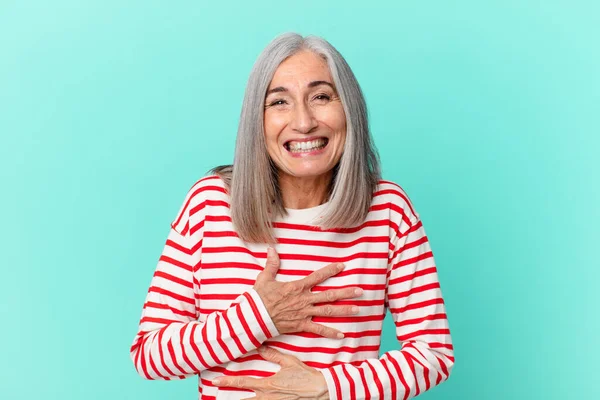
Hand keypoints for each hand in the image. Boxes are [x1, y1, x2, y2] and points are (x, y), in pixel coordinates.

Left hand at [213, 346, 328, 399]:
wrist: (321, 390)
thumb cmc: (306, 376)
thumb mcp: (289, 362)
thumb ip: (273, 355)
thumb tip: (260, 347)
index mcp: (268, 385)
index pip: (243, 383)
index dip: (228, 381)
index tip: (216, 381)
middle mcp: (268, 397)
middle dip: (231, 399)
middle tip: (218, 395)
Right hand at [254, 247, 362, 338]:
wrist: (254, 317)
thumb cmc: (259, 298)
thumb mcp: (264, 278)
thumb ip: (271, 264)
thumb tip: (271, 249)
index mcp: (298, 287)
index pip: (318, 276)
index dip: (331, 271)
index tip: (342, 267)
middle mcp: (304, 299)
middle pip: (329, 295)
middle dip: (346, 293)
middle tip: (360, 291)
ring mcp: (304, 313)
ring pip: (328, 311)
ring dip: (344, 310)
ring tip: (357, 309)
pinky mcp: (301, 325)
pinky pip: (318, 329)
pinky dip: (330, 332)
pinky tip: (341, 335)